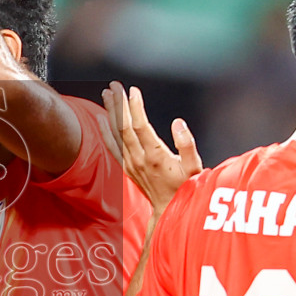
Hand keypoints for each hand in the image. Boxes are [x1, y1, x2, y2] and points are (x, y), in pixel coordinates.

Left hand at [102, 81, 201, 211]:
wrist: (170, 210)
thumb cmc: (186, 187)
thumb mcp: (194, 167)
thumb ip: (187, 145)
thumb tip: (178, 123)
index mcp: (155, 156)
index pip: (140, 126)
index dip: (136, 107)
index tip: (133, 90)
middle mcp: (139, 159)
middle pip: (124, 127)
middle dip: (119, 104)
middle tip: (114, 85)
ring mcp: (131, 164)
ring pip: (117, 134)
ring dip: (111, 112)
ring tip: (106, 94)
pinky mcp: (127, 168)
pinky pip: (112, 147)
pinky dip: (105, 131)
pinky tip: (101, 119)